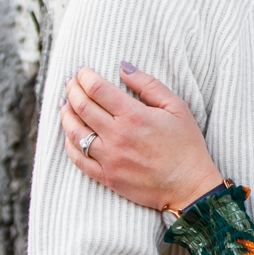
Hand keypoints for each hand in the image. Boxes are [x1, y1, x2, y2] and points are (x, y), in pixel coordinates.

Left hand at [60, 63, 223, 213]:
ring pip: (74, 131)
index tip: (82, 70)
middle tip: (70, 82)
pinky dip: (69, 143)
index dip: (85, 76)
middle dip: (72, 89)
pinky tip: (69, 133)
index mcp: (133, 115)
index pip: (97, 89)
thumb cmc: (186, 145)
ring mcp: (109, 158)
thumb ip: (148, 84)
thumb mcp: (176, 107)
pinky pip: (78, 159)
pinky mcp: (106, 177)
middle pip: (81, 106)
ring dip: (65, 114)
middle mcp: (116, 136)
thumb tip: (123, 67)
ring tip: (64, 103)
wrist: (189, 187)